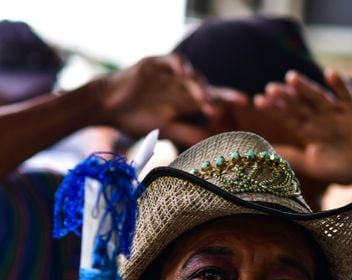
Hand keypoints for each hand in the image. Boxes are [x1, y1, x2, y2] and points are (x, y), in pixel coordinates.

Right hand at [97, 54, 246, 146]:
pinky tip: (186, 74)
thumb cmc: (133, 119)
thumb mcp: (165, 130)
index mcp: (185, 102)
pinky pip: (172, 61)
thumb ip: (188, 134)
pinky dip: (180, 66)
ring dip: (201, 87)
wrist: (104, 107)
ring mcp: (169, 74)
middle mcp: (181, 86)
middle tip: (242, 101)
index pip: (212, 101)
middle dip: (225, 94)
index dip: (228, 103)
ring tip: (206, 100)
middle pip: (208, 88)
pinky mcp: (154, 64)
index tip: (246, 110)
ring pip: (192, 76)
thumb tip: (212, 144)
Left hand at [254, 70, 351, 184]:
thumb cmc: (343, 169)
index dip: (275, 110)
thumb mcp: (313, 165)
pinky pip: (347, 96)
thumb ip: (292, 157)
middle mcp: (320, 119)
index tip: (259, 101)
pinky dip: (340, 85)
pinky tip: (330, 73)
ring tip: (291, 78)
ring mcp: (337, 114)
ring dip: (306, 87)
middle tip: (271, 88)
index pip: (289, 118)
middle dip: (286, 97)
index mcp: (309, 131)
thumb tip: (266, 152)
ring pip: (319, 98)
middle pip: (300, 105)